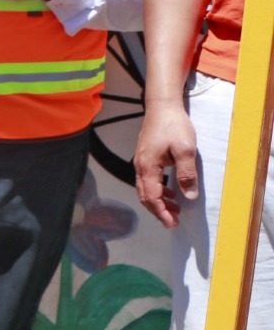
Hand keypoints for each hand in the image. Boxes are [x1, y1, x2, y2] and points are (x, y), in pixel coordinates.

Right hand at [135, 100, 198, 227]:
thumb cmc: (174, 125)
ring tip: (175, 209)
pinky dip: (158, 190)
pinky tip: (170, 191)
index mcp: (148, 167)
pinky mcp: (145, 157)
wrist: (162, 106)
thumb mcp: (186, 149)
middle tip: (173, 222)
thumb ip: (187, 174)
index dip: (161, 212)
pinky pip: (148, 180)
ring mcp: (141, 162)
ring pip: (145, 189)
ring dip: (159, 201)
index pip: (151, 197)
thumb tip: (189, 196)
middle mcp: (140, 166)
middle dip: (158, 211)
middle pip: (144, 196)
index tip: (172, 223)